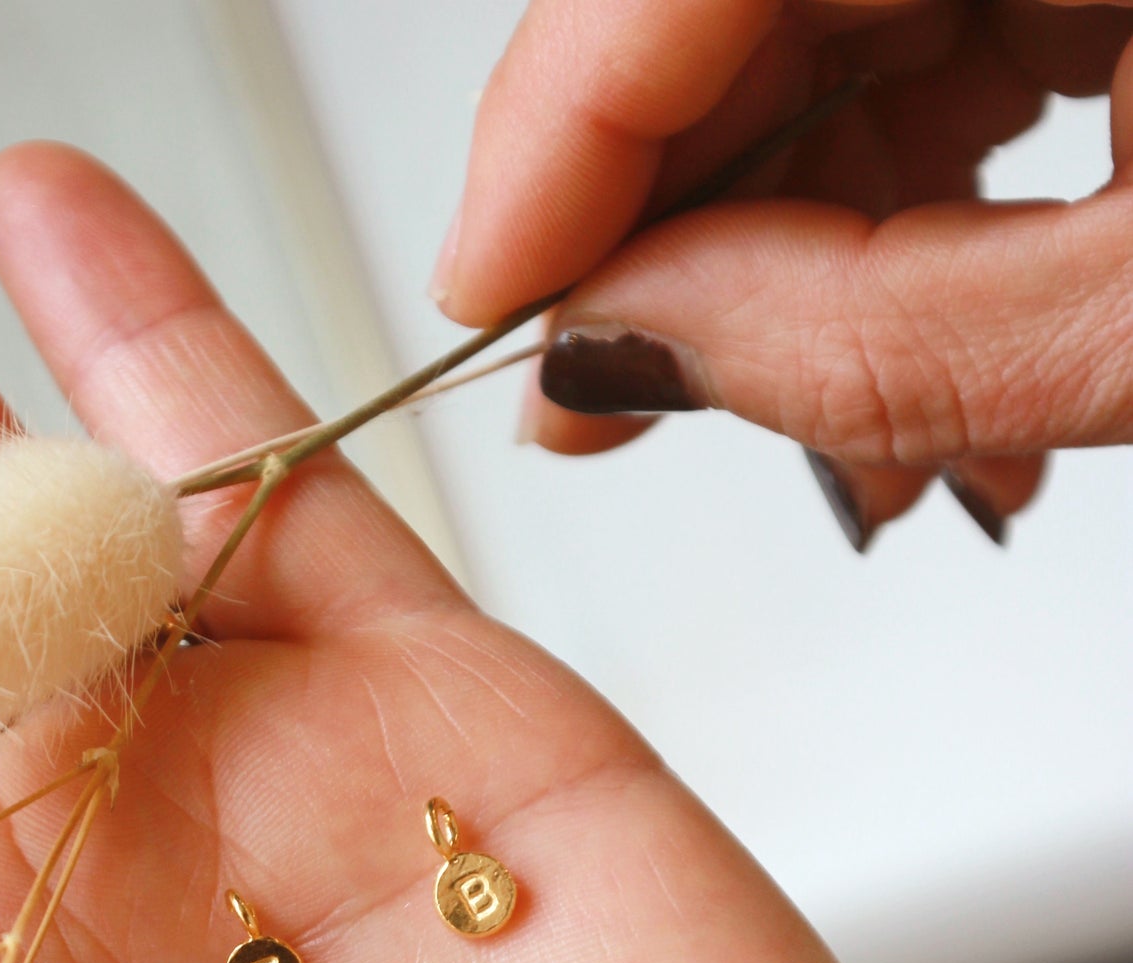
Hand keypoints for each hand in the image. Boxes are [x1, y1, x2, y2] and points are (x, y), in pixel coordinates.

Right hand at [442, 0, 1132, 545]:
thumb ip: (873, 337)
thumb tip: (631, 345)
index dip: (558, 128)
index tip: (490, 298)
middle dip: (672, 217)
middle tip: (614, 395)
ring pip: (830, 33)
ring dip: (802, 254)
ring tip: (853, 445)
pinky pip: (947, 47)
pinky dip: (913, 219)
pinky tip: (933, 369)